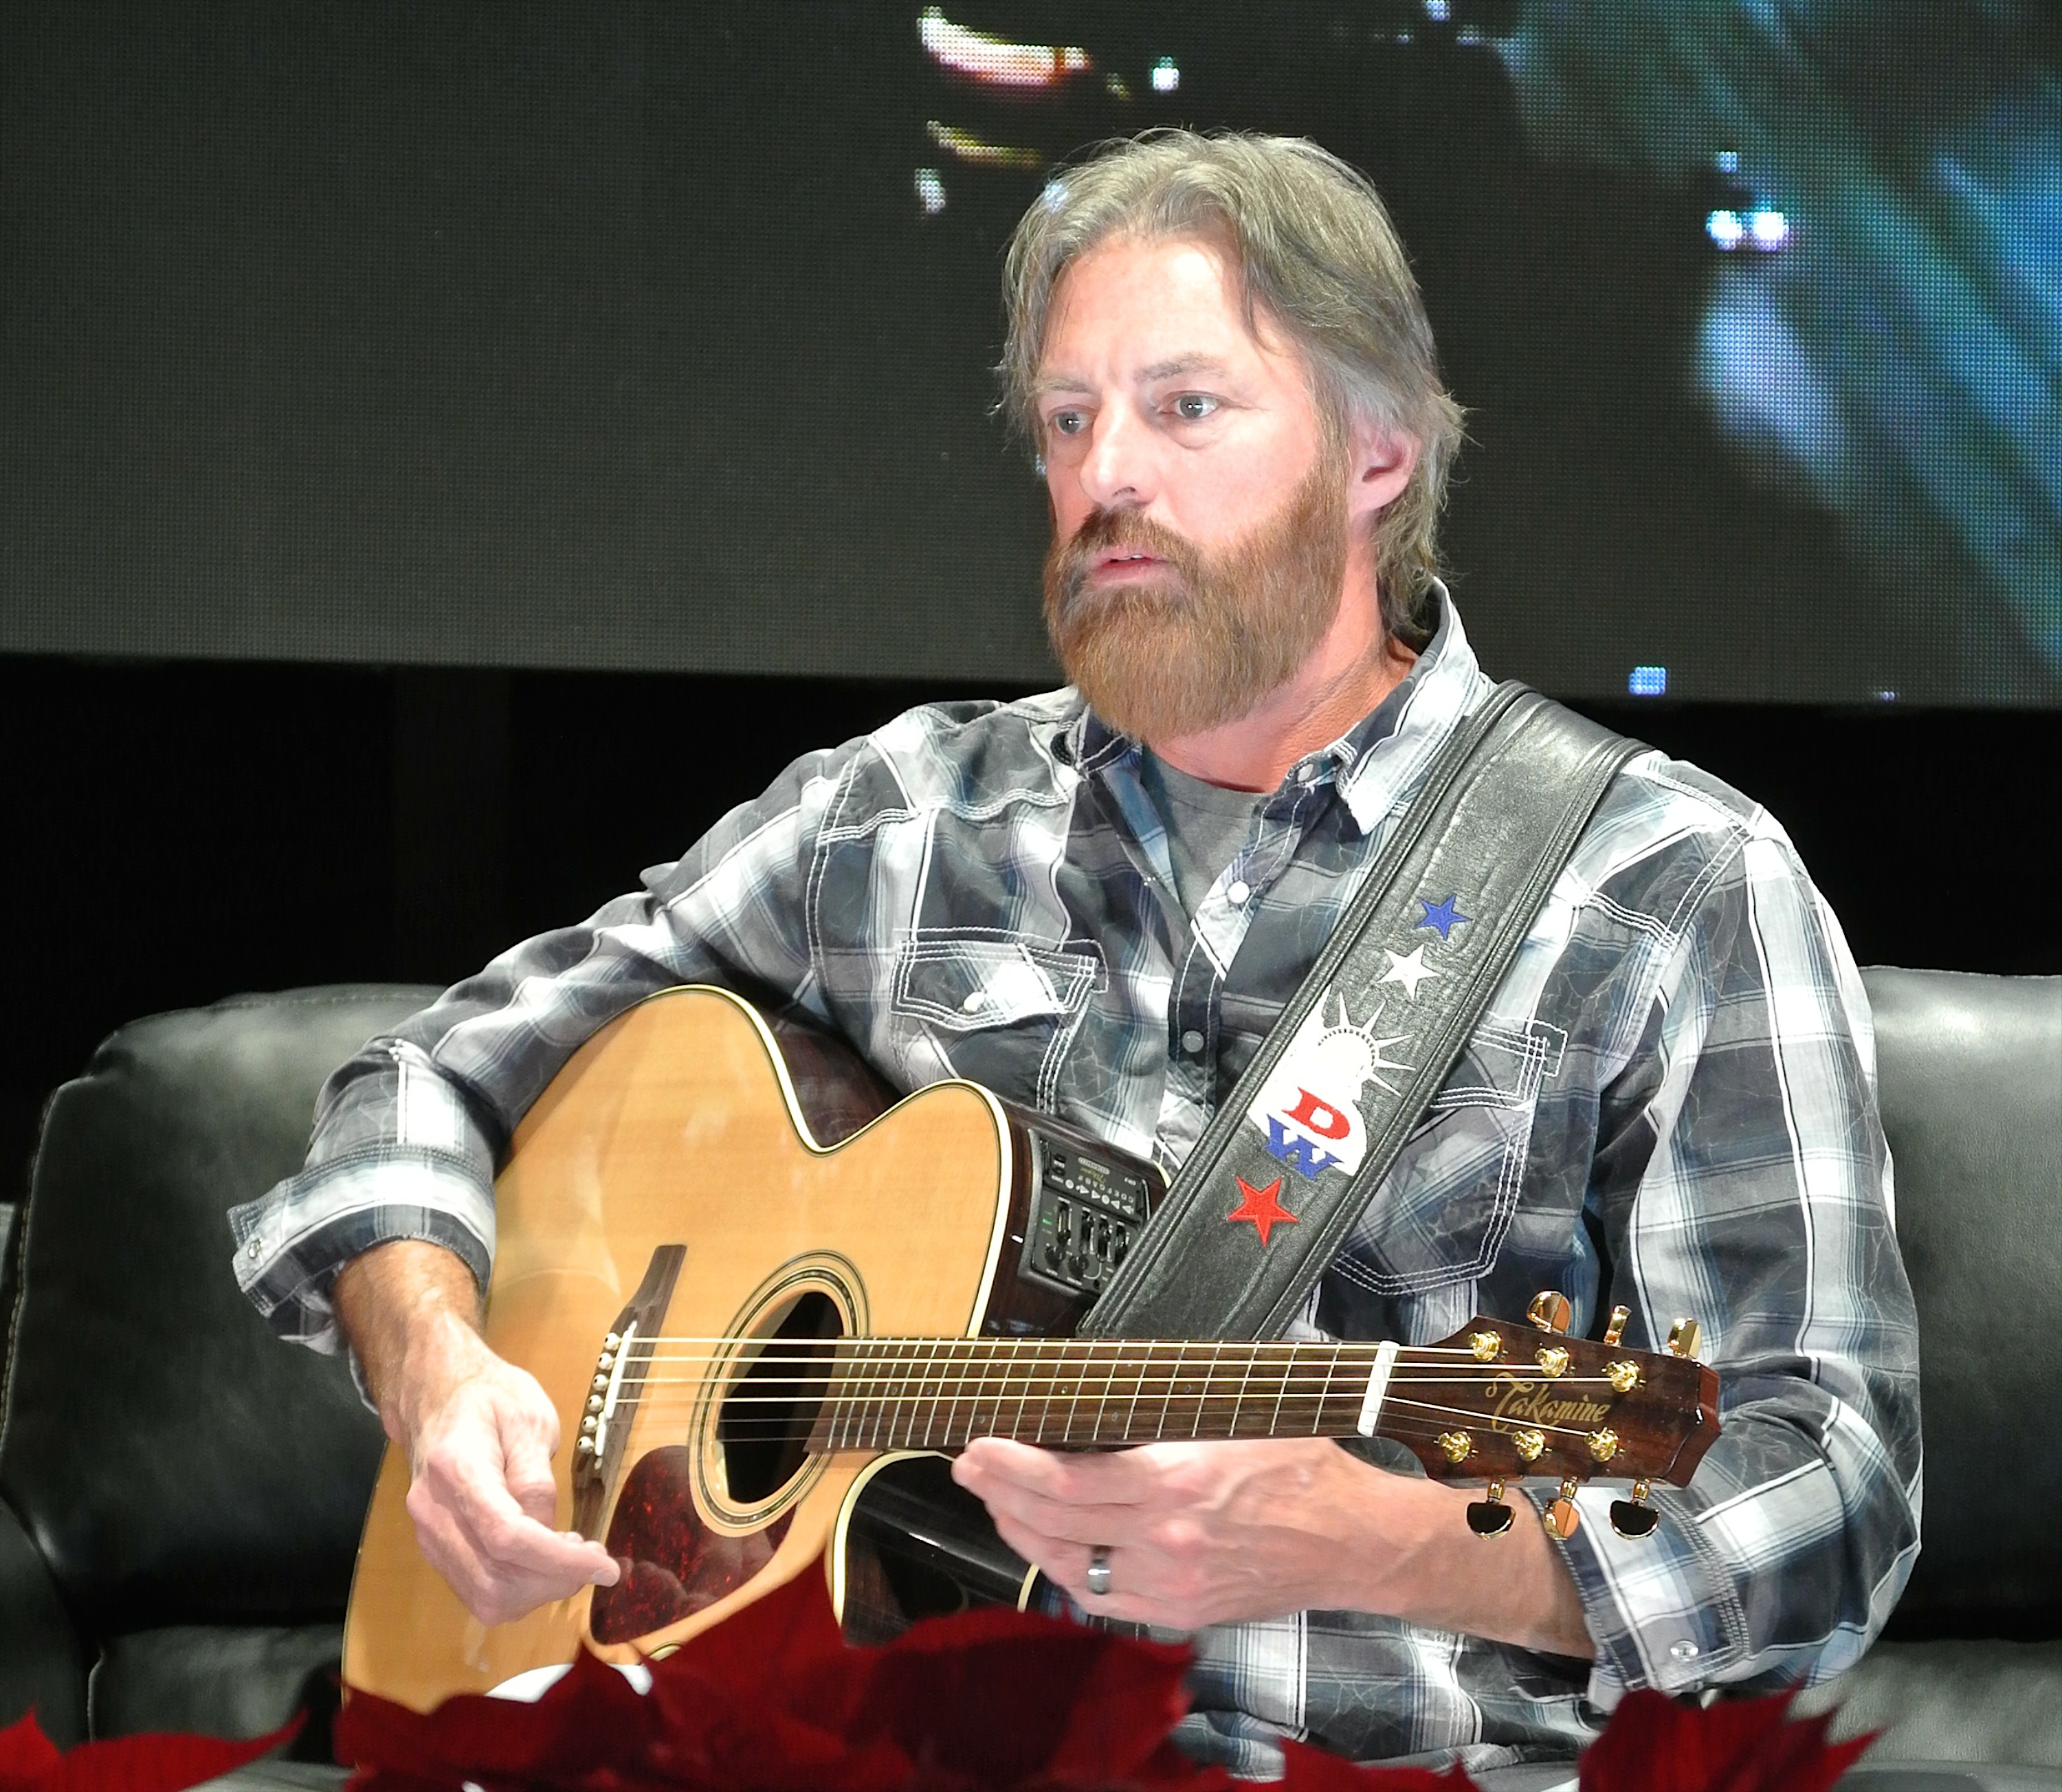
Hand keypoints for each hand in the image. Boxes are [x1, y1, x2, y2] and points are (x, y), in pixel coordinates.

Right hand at [397, 1319, 621, 1625]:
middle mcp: (433, 1512)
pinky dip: (519, 1588)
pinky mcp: (435, 1549)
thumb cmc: (491, 1398)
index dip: (559, 1562)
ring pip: (484, 1597)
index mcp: (457, 1468)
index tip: (606, 1567)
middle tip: (594, 1558)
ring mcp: (428, 1535)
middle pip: (494, 1579)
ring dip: (538, 1590)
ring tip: (571, 1556)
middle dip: (554, 1581)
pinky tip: (544, 1559)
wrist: (438, 1396)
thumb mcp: (530, 1419)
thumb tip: (549, 1533)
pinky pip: (477, 1590)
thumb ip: (536, 1478)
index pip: (506, 1536)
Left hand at [951, 1433, 1594, 1655]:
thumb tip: (1103, 1380)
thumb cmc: (1303, 1464)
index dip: (1012, 1467)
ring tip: (998, 1501)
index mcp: (1179, 1481)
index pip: (1068, 1481)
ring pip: (1070, 1564)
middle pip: (1057, 1524)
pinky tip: (1049, 1546)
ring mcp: (1172, 1583)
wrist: (1354, 1540)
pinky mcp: (1182, 1611)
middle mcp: (1168, 1539)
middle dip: (1001, 1494)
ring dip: (1023, 1531)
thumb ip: (1169, 1406)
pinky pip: (1103, 1597)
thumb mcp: (1236, 1411)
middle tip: (970, 1466)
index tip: (979, 1445)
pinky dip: (1067, 1570)